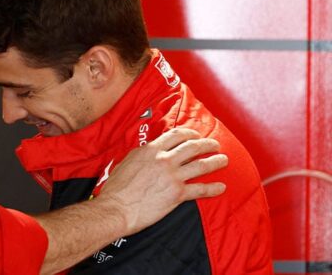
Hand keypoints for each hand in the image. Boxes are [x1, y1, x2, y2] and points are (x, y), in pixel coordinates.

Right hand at [97, 127, 227, 234]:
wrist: (116, 207)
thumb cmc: (117, 187)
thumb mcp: (127, 161)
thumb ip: (142, 155)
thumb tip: (150, 152)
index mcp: (150, 150)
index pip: (175, 135)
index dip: (189, 133)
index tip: (195, 135)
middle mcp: (164, 160)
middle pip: (192, 147)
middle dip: (206, 144)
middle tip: (214, 145)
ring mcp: (172, 176)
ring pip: (201, 165)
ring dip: (215, 161)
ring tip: (223, 160)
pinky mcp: (177, 193)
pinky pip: (201, 189)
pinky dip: (213, 188)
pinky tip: (221, 187)